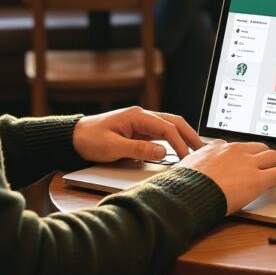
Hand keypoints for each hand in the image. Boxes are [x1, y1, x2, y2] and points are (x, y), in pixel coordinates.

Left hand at [73, 107, 203, 162]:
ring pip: (170, 126)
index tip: (187, 159)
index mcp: (138, 116)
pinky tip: (179, 148)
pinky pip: (161, 133)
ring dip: (184, 136)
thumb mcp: (113, 147)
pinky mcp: (138, 130)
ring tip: (196, 150)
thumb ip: (138, 149)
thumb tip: (162, 152)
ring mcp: (141, 122)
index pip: (167, 128)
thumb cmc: (89, 140)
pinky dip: (174, 139)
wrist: (72, 137)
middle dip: (190, 135)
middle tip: (204, 150)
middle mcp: (142, 116)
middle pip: (174, 122)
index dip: (180, 144)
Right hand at [178, 139, 275, 214]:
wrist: (187, 192)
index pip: (240, 147)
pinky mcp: (257, 179)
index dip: (249, 154)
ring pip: (274, 157)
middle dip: (268, 156)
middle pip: (260, 148)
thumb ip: (196, 162)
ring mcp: (247, 163)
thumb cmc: (183, 185)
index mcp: (218, 148)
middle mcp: (235, 151)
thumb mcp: (187, 166)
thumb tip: (192, 163)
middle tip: (273, 165)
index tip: (252, 161)